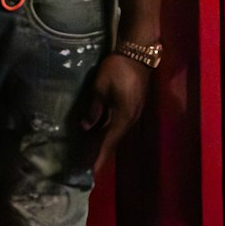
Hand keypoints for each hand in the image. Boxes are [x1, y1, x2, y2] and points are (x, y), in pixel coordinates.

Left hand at [80, 52, 151, 171]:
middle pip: (114, 141)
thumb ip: (94, 108)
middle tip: (88, 166)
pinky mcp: (133, 106)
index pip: (109, 143)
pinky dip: (110, 132)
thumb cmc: (118, 68)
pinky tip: (101, 132)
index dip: (99, 157)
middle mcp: (131, 120)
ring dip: (106, 143)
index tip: (91, 173)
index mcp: (123, 117)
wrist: (138, 53)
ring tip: (92, 153)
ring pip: (117, 133)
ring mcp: (134, 113)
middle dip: (101, 153)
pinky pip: (120, 125)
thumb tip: (85, 128)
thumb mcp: (101, 86)